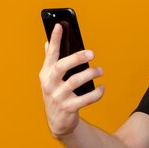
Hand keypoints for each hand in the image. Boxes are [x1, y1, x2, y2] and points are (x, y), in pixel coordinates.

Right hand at [39, 23, 104, 137]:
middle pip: (61, 67)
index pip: (50, 54)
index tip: (59, 25)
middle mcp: (49, 84)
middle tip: (92, 53)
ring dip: (91, 74)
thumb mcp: (50, 79)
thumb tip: (47, 42)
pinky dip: (97, 93)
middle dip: (77, 58)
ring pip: (75, 81)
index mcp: (46, 74)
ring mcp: (58, 97)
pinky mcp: (68, 108)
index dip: (54, 40)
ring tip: (100, 70)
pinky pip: (86, 98)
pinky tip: (102, 88)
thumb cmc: (57, 94)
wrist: (58, 122)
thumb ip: (50, 62)